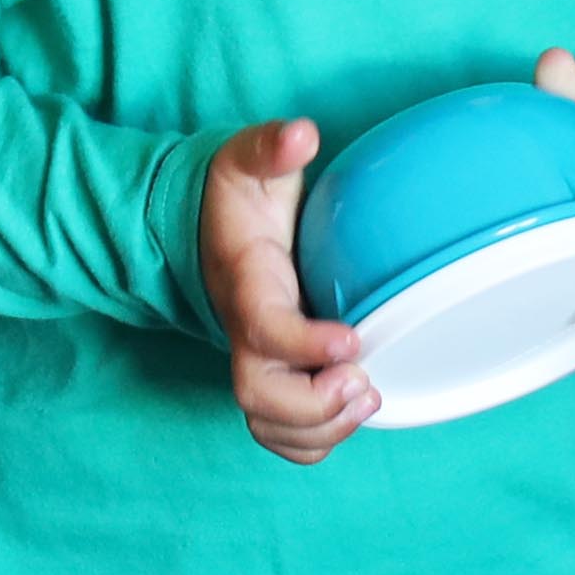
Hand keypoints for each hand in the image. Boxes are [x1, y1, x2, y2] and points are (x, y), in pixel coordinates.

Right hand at [197, 117, 376, 462]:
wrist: (206, 228)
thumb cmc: (236, 196)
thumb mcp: (247, 159)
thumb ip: (270, 146)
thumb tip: (301, 133)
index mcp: (244, 282)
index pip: (262, 326)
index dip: (303, 342)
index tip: (352, 339)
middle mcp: (244, 331)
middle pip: (257, 393)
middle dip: (314, 404)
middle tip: (364, 380)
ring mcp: (254, 359)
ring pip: (268, 423)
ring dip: (321, 429)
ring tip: (368, 397)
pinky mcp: (271, 375)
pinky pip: (280, 432)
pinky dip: (314, 441)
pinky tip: (353, 411)